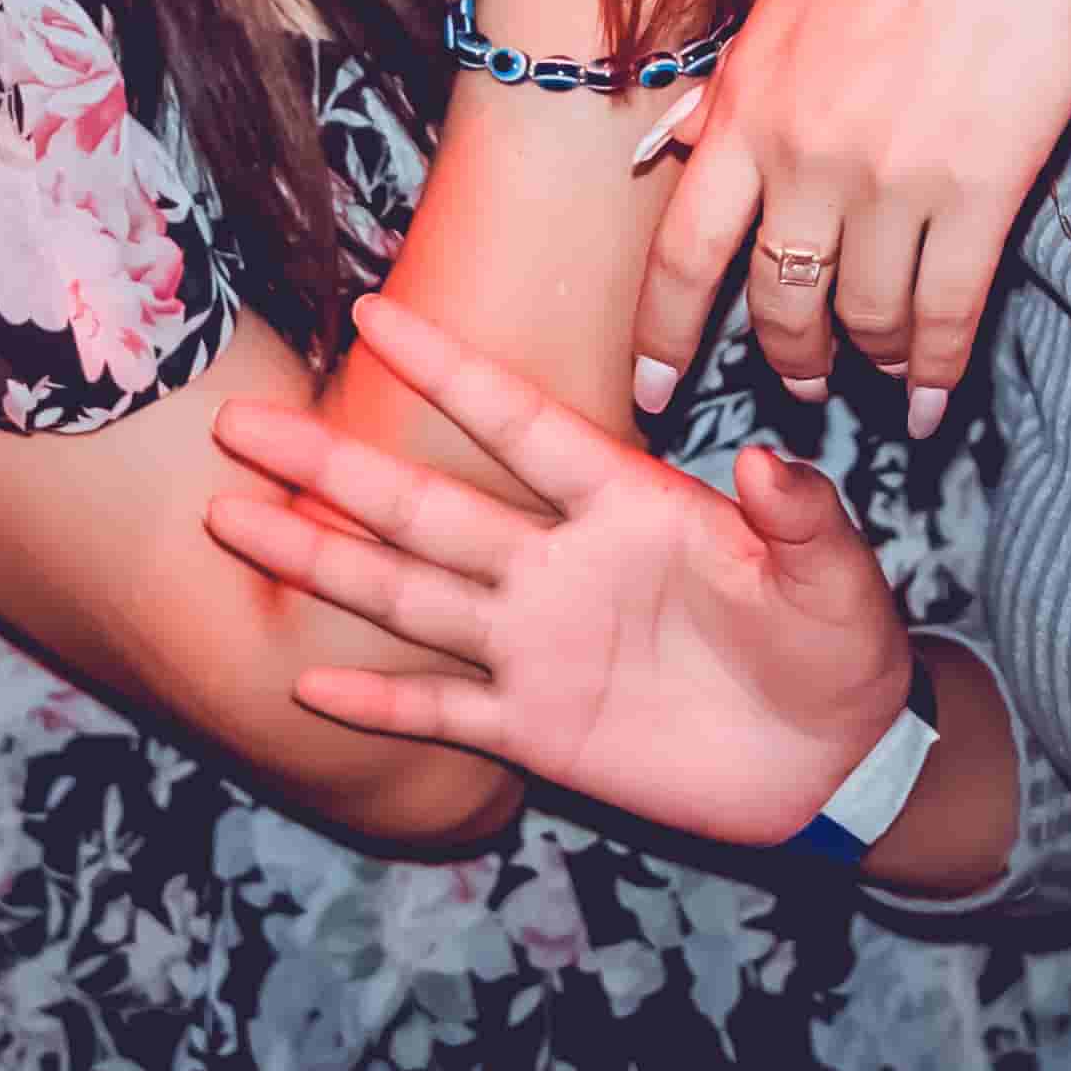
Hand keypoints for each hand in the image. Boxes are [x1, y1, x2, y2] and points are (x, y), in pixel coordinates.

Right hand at [205, 292, 914, 850]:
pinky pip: (441, 708)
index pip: (522, 424)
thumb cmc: (837, 645)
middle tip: (241, 421)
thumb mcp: (834, 578)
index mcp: (625, 504)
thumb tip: (768, 461)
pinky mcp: (539, 727)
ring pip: (408, 593)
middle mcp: (560, 562)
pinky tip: (303, 675)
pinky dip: (376, 697)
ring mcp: (539, 644)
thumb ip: (800, 520)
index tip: (374, 312)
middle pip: (425, 505)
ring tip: (233, 519)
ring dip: (323, 559)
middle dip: (332, 465)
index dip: (451, 373)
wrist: (834, 759)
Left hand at [632, 0, 1070, 427]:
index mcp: (747, 109)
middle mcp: (806, 158)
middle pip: (777, 301)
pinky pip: (947, 310)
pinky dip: (936, 368)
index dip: (661, 335)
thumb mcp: (777, 1)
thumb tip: (660, 150)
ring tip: (872, 375)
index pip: (682, 252)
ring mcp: (893, 182)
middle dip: (786, 356)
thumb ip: (722, 90)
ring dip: (865, 360)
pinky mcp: (978, 194)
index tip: (652, 389)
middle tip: (799, 381)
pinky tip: (928, 399)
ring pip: (863, 317)